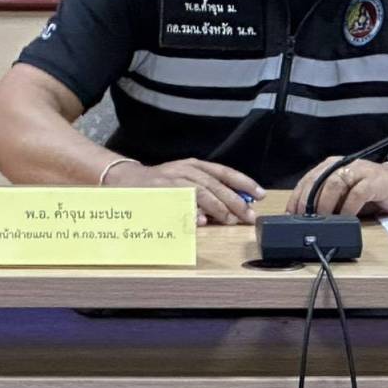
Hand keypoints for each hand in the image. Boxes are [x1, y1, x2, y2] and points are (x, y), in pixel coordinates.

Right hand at [108, 157, 263, 225]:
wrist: (126, 179)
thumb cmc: (162, 183)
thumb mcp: (187, 180)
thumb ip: (209, 190)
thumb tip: (237, 206)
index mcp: (195, 166)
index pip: (225, 172)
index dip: (244, 183)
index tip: (260, 195)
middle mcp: (186, 170)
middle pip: (215, 185)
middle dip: (234, 201)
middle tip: (248, 216)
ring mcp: (171, 180)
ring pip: (200, 192)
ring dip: (216, 207)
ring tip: (229, 220)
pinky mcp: (158, 192)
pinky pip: (178, 203)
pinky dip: (190, 212)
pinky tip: (200, 221)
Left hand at [285, 157, 387, 217]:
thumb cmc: (369, 191)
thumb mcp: (343, 195)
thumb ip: (327, 200)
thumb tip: (304, 217)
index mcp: (332, 166)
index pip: (308, 179)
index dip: (297, 197)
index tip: (290, 214)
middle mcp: (343, 165)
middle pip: (318, 180)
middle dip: (309, 201)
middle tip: (306, 219)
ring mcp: (359, 171)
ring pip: (335, 183)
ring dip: (326, 204)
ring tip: (324, 219)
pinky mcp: (374, 181)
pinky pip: (357, 193)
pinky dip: (349, 207)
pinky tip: (346, 218)